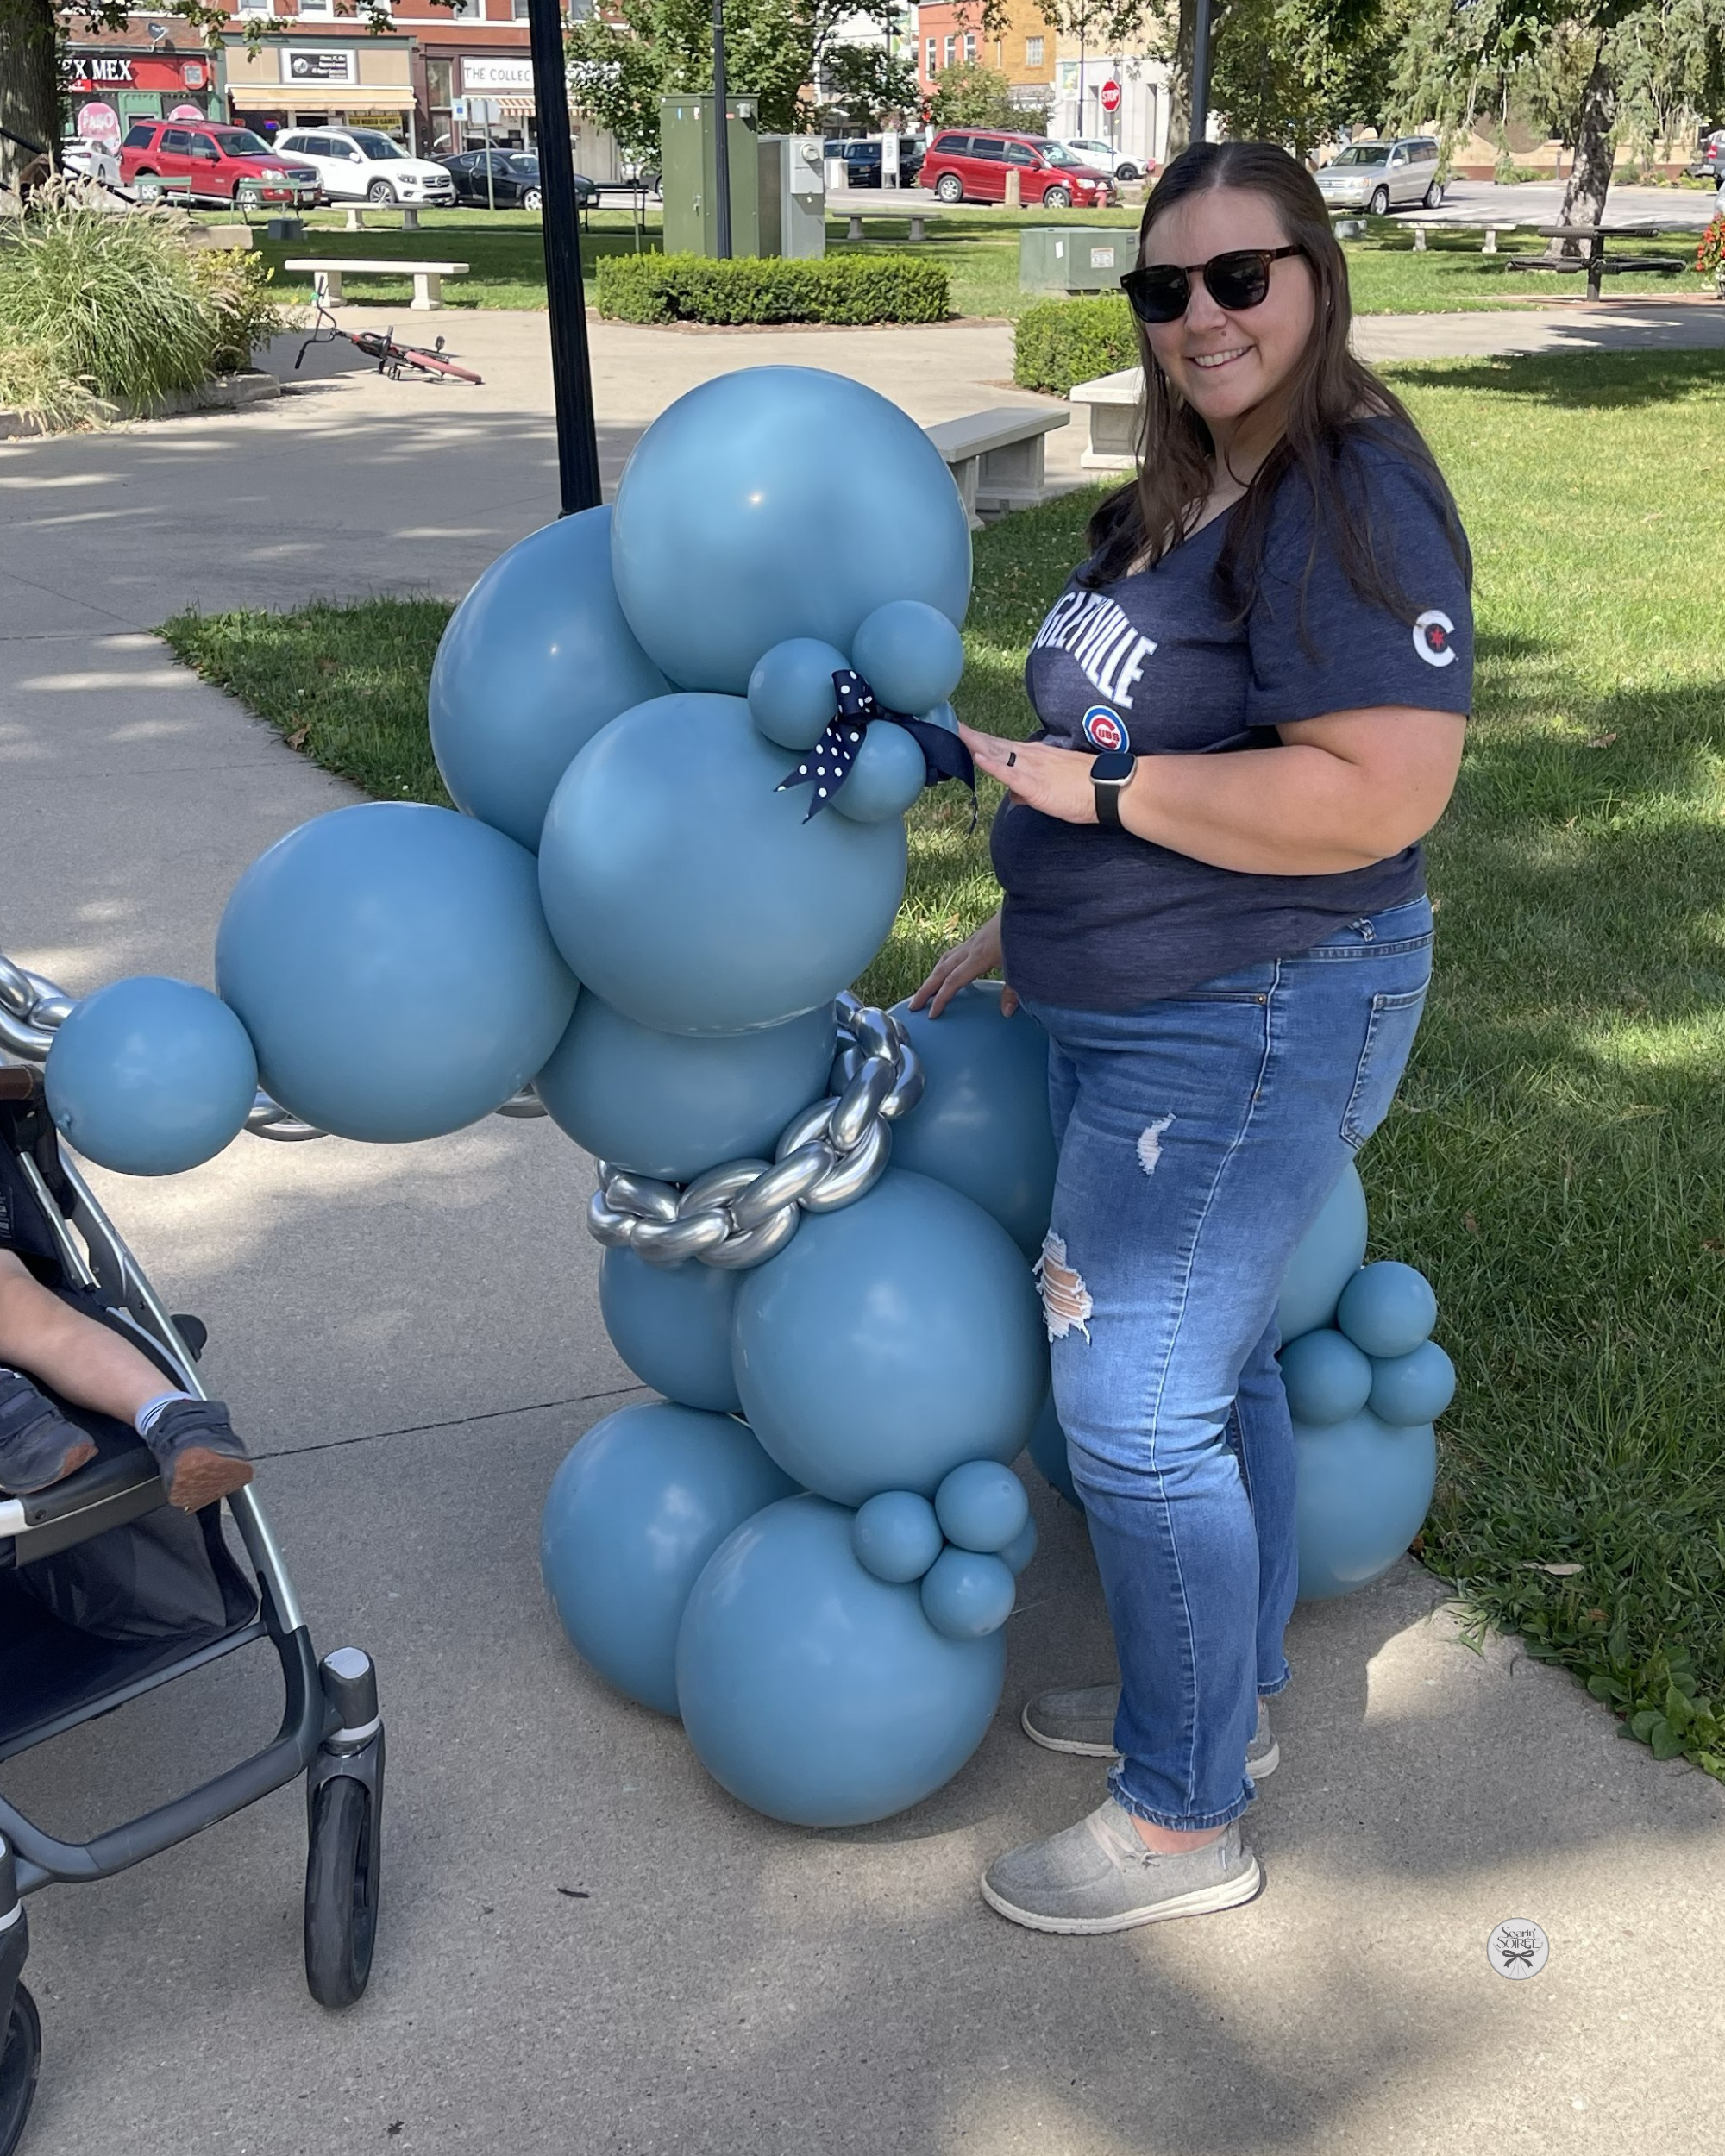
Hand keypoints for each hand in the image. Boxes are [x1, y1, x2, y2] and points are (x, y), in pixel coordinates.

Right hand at [907, 910, 1017, 1018]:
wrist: (1029, 907)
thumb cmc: (1025, 935)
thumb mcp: (1021, 966)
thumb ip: (1013, 991)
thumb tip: (1006, 1012)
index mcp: (979, 956)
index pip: (954, 981)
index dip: (941, 998)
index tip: (931, 1013)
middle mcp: (971, 948)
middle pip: (941, 970)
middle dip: (925, 989)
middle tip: (913, 1006)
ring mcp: (972, 941)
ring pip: (945, 960)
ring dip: (932, 976)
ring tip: (924, 991)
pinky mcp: (976, 937)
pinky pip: (953, 953)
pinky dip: (944, 965)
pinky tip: (945, 971)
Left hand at [961, 723, 1098, 825]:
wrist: (1109, 788)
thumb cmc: (1084, 789)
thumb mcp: (1051, 788)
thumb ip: (1029, 790)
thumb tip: (1014, 796)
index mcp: (1034, 756)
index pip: (1000, 745)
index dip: (979, 739)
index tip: (960, 730)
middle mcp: (1030, 756)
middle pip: (993, 744)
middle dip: (969, 736)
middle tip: (946, 724)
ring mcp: (1032, 768)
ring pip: (998, 753)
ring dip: (975, 744)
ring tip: (954, 733)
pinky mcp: (1036, 784)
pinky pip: (1010, 774)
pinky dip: (992, 765)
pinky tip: (977, 758)